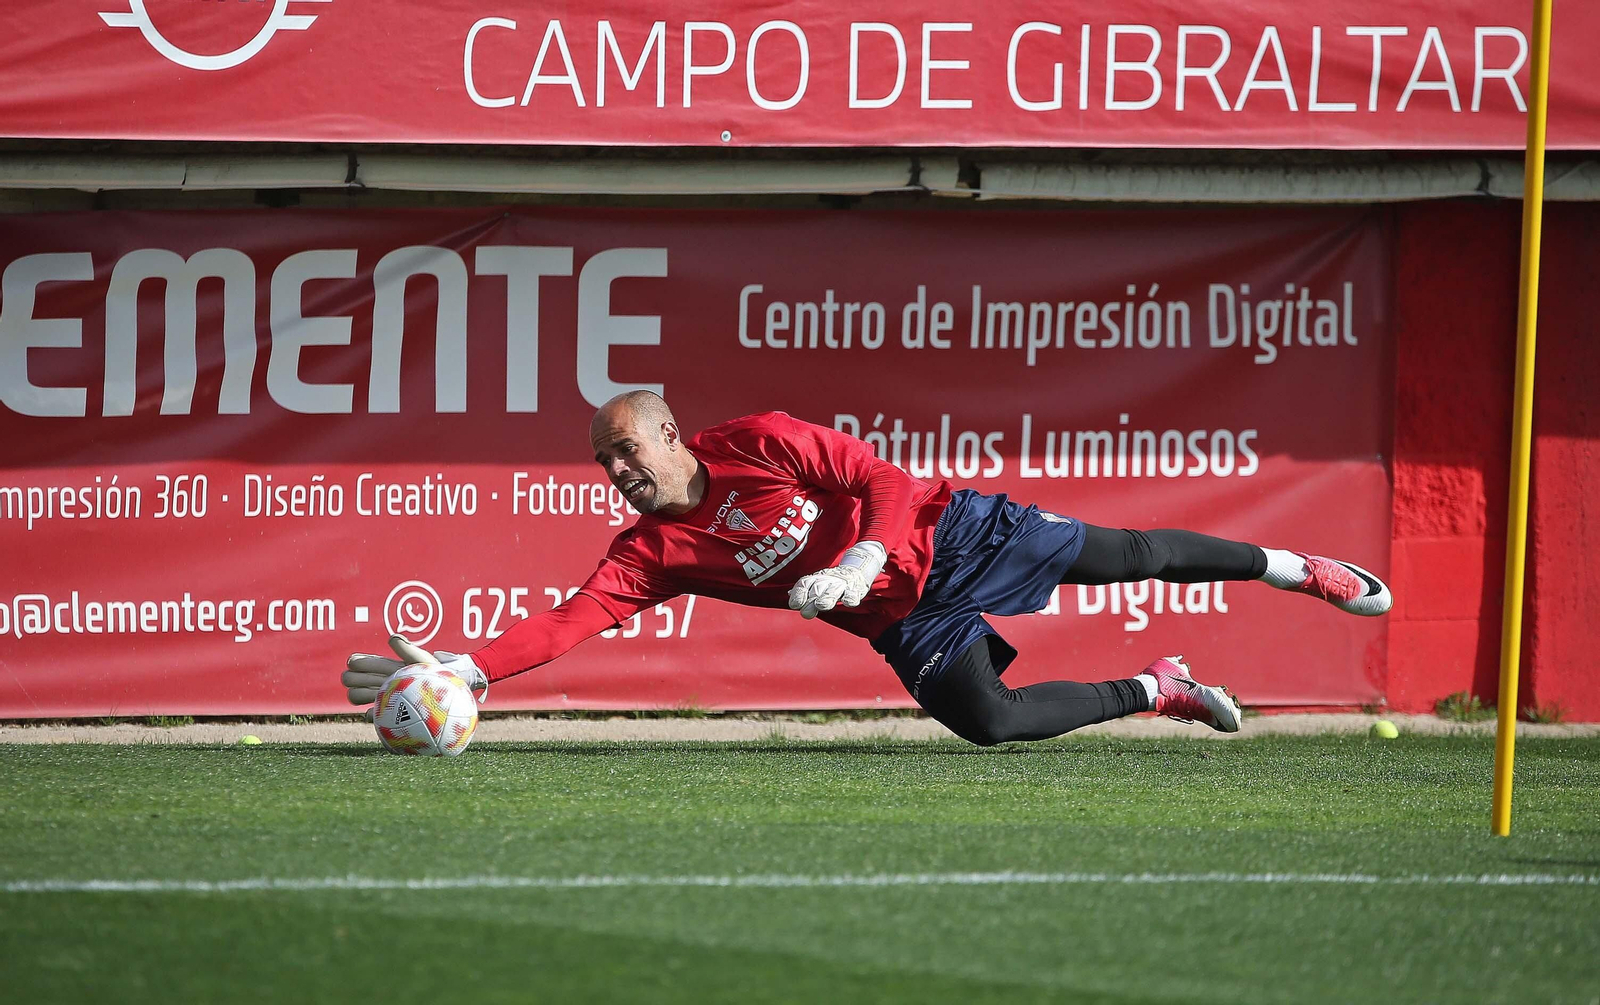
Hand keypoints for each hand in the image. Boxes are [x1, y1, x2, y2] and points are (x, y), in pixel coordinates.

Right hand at [342, 634, 487, 720]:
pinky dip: (370, 714)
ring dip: (359, 694)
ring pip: (355, 696)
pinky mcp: (386, 715)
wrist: (446, 697)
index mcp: (384, 666)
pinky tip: (378, 712)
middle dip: (353, 678)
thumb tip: (392, 638)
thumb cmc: (435, 674)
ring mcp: (381, 698)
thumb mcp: (423, 660)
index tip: (360, 664)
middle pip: (350, 679)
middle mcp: (379, 681)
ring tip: (376, 695)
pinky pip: (370, 715)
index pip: (357, 663)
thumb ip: (407, 650)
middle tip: (369, 680)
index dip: (356, 663)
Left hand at [787, 541, 886, 619]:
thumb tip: (789, 596)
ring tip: (821, 605)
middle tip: (805, 613)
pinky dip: (850, 597)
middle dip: (811, 599)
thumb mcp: (816, 584)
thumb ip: (804, 591)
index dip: (799, 593)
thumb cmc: (831, 582)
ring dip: (827, 598)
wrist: (856, 570)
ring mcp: (842, 585)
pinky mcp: (856, 589)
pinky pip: (853, 594)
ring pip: (833, 591)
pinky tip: (847, 602)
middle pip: (817, 588)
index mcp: (816, 579)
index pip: (804, 584)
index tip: (794, 604)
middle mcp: (827, 581)